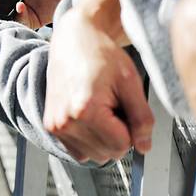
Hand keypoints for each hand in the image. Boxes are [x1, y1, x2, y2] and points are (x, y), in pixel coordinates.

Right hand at [44, 7, 152, 163]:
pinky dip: (89, 140)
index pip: (122, 145)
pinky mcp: (51, 126)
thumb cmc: (100, 54)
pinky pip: (79, 151)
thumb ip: (142, 118)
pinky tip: (89, 116)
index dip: (130, 128)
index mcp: (85, 109)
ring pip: (95, 155)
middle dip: (117, 134)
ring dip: (103, 138)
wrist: (73, 40)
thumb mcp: (130, 82)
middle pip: (108, 153)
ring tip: (99, 108)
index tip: (122, 105)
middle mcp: (65, 121)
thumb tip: (144, 146)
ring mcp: (55, 125)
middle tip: (111, 104)